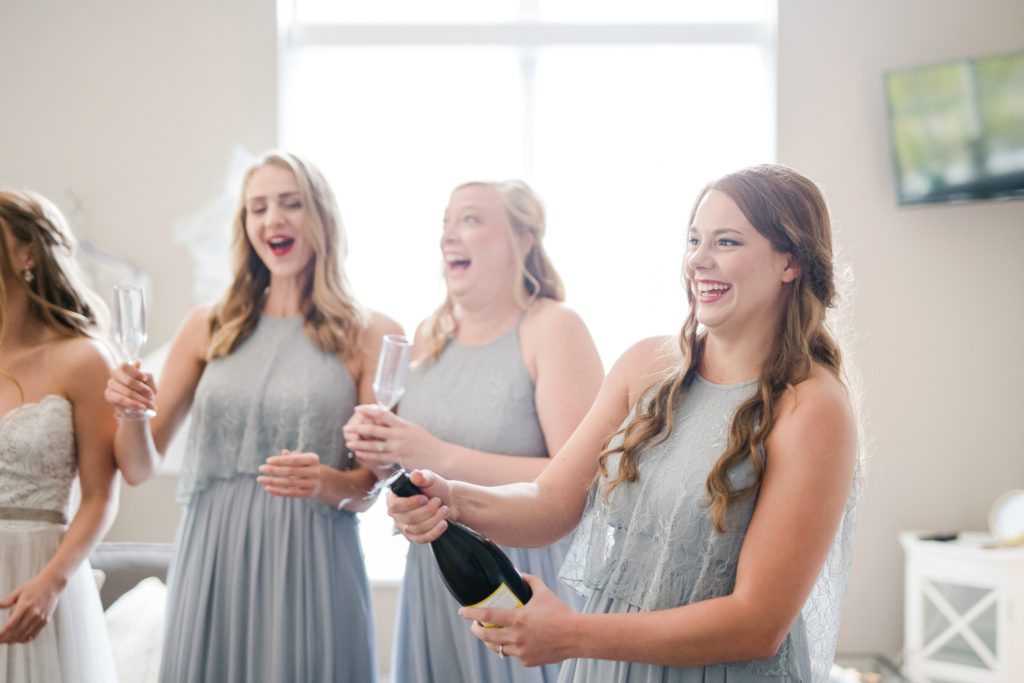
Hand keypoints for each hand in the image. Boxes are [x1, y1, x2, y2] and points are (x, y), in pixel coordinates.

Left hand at [0, 574, 62, 643]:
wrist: (53, 583)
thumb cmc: (36, 585)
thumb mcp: (19, 591)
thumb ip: (8, 600)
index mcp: (25, 606)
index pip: (10, 625)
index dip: (2, 634)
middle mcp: (33, 614)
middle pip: (16, 633)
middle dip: (6, 639)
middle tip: (0, 640)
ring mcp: (40, 618)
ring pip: (25, 636)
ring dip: (14, 640)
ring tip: (8, 641)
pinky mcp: (45, 620)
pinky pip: (34, 634)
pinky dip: (25, 639)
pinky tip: (19, 639)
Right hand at [104, 360, 155, 413]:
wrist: (139, 404)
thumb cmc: (145, 390)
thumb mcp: (149, 382)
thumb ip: (144, 374)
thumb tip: (137, 361)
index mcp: (124, 368)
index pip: (125, 366)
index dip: (135, 372)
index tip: (145, 379)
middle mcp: (115, 374)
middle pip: (126, 380)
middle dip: (140, 388)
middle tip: (151, 394)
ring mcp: (111, 384)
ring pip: (126, 391)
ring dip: (140, 399)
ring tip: (149, 404)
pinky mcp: (109, 395)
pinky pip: (121, 399)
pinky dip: (133, 403)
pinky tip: (141, 407)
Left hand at [257, 450, 321, 498]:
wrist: (321, 480)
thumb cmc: (305, 465)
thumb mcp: (301, 458)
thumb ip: (292, 456)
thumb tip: (283, 453)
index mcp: (313, 459)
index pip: (294, 460)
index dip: (280, 461)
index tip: (267, 461)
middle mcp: (315, 471)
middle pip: (290, 471)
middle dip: (274, 470)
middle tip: (260, 468)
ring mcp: (312, 484)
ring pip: (289, 483)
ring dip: (272, 481)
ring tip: (260, 479)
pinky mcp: (307, 494)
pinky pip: (290, 493)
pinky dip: (278, 491)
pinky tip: (267, 488)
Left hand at [343, 405, 440, 471]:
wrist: (441, 456)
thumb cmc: (427, 442)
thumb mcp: (413, 429)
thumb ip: (398, 425)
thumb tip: (382, 420)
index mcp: (403, 424)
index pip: (381, 413)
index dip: (367, 410)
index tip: (357, 409)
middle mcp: (399, 435)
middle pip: (373, 430)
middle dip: (358, 429)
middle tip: (347, 428)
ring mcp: (398, 448)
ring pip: (373, 445)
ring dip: (359, 444)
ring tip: (349, 443)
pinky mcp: (398, 460)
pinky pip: (379, 458)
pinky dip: (367, 456)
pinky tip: (360, 455)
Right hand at [386, 469, 451, 542]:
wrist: (447, 500)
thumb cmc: (434, 487)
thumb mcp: (430, 478)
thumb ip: (423, 476)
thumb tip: (416, 475)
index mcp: (393, 497)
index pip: (394, 506)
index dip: (410, 504)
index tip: (424, 498)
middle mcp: (395, 513)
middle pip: (408, 519)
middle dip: (428, 510)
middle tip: (438, 501)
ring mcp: (403, 526)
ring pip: (417, 529)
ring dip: (434, 519)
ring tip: (444, 509)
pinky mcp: (413, 537)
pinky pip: (421, 539)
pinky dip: (435, 531)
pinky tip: (443, 523)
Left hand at [461, 574, 576, 667]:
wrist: (575, 636)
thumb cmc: (560, 613)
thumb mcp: (544, 593)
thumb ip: (530, 581)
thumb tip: (520, 574)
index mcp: (517, 618)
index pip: (487, 615)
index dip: (471, 613)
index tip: (462, 611)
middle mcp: (516, 636)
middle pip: (486, 635)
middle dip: (477, 630)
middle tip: (475, 625)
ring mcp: (520, 651)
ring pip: (497, 648)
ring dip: (491, 641)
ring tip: (490, 634)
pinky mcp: (527, 660)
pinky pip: (513, 654)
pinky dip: (510, 648)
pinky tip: (513, 642)